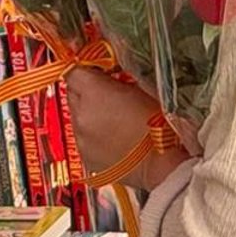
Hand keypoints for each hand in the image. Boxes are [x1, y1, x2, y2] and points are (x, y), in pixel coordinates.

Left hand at [64, 67, 185, 189]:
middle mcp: (81, 115)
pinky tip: (115, 139)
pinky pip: (84, 139)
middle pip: (73, 93)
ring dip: (90, 115)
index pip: (74, 71)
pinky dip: (94, 136)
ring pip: (77, 117)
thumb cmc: (160, 126)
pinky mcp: (85, 157)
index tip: (98, 72)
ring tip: (116, 120)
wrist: (163, 166)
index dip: (87, 70)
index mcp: (93, 93)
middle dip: (88, 92)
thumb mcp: (142, 89)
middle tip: (110, 96)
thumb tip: (108, 75)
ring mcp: (81, 138)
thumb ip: (117, 80)